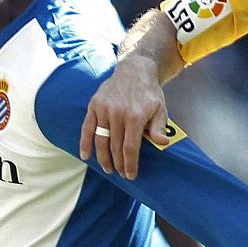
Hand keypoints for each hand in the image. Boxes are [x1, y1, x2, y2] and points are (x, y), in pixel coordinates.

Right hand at [80, 54, 170, 178]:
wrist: (134, 71)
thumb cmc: (148, 94)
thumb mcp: (160, 109)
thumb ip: (159, 127)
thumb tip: (162, 143)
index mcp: (135, 116)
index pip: (130, 148)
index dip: (129, 164)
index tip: (130, 175)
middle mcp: (118, 113)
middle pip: (115, 147)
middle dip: (118, 164)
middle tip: (120, 174)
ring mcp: (104, 109)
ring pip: (101, 140)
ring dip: (103, 158)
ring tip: (107, 169)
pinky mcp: (94, 106)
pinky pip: (87, 128)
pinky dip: (85, 144)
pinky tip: (86, 156)